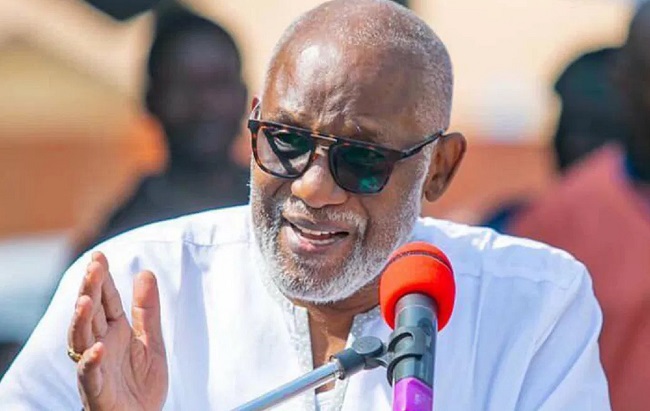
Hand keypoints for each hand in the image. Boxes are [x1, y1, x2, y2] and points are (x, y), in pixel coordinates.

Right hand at [67, 251, 167, 410]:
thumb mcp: (152, 341)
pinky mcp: (98, 391)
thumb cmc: (140, 384)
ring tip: (85, 300)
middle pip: (91, 314)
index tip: (99, 255)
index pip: (106, 300)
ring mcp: (97, 367)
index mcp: (114, 331)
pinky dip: (92, 362)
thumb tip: (146, 272)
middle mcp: (100, 345)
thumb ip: (148, 310)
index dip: (102, 279)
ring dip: (82, 321)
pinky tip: (98, 348)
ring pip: (82, 340)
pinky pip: (91, 376)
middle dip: (90, 290)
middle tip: (93, 267)